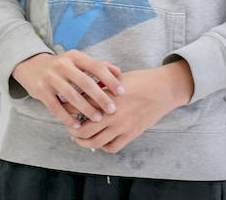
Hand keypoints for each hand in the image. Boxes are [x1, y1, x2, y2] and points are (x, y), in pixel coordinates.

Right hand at [12, 51, 122, 130]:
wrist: (31, 65)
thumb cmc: (62, 66)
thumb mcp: (77, 61)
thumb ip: (98, 65)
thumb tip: (119, 73)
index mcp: (74, 56)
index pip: (96, 67)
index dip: (110, 80)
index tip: (121, 92)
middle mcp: (62, 65)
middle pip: (85, 83)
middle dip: (101, 97)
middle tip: (112, 109)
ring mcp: (50, 77)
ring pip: (72, 96)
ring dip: (86, 109)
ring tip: (97, 118)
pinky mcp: (41, 90)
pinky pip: (56, 107)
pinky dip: (67, 117)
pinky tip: (76, 125)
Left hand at [68, 62, 192, 152]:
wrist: (163, 89)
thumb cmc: (141, 80)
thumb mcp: (117, 78)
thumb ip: (100, 85)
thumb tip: (84, 89)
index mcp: (106, 96)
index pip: (78, 105)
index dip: (66, 109)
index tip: (62, 109)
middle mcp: (111, 114)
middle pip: (83, 129)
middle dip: (72, 130)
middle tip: (69, 128)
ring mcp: (121, 126)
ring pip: (95, 142)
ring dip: (84, 142)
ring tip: (80, 138)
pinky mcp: (131, 134)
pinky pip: (112, 147)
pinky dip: (103, 147)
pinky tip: (100, 142)